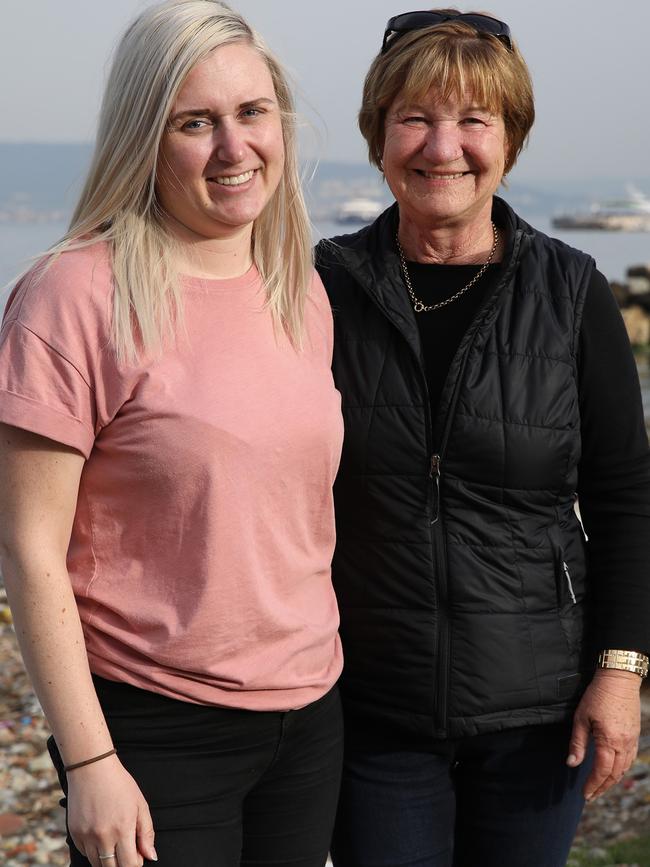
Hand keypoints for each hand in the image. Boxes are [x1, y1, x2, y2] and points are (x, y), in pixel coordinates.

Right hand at [66, 756, 156, 866]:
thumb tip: (151, 856)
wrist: (92, 768)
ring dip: (107, 860)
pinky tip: (100, 835)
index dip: (135, 863)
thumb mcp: (140, 804)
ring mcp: (86, 836)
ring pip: (97, 864)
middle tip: (126, 851)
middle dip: (122, 864)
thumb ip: (146, 833)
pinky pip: (85, 853)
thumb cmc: (119, 784)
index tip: (137, 856)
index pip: (129, 865)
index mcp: (123, 829)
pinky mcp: (74, 834)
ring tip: (113, 842)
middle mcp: (103, 836)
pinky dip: (93, 851)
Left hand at [567, 668, 640, 800]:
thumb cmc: (597, 696)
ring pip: (624, 768)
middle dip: (602, 787)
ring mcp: (632, 740)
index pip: (602, 771)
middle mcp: (624, 744)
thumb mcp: (581, 718)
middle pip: (615, 774)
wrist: (619, 679)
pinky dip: (621, 768)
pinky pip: (630, 758)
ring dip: (612, 780)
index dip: (593, 785)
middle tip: (591, 795)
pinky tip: (613, 769)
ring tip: (600, 785)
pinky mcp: (635, 734)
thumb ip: (577, 743)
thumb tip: (571, 763)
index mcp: (609, 741)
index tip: (585, 794)